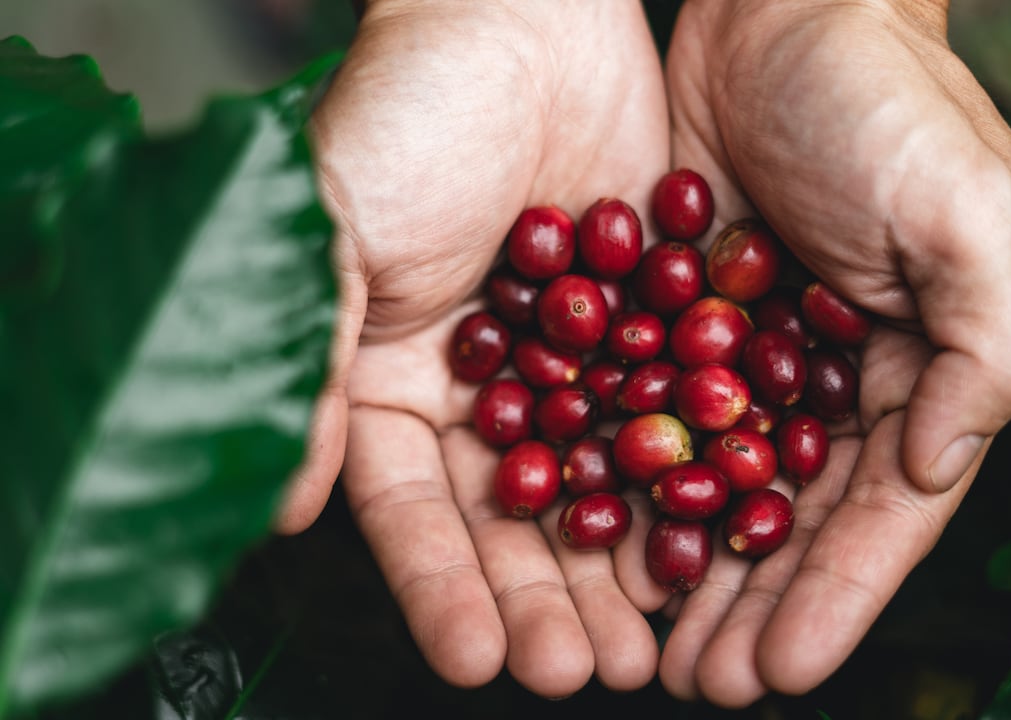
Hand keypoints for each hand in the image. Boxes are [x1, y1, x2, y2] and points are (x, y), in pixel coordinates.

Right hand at [276, 0, 672, 695]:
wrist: (523, 19)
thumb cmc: (408, 112)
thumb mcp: (338, 231)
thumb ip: (312, 363)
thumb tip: (276, 506)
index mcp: (389, 386)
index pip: (410, 511)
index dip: (439, 587)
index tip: (475, 661)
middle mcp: (477, 393)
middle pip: (510, 519)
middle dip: (542, 599)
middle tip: (582, 672)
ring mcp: (564, 367)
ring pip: (595, 485)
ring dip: (620, 565)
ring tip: (650, 643)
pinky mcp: (642, 331)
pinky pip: (666, 418)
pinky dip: (688, 478)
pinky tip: (713, 537)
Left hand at [657, 0, 1010, 704]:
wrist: (779, 8)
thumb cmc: (889, 99)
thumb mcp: (969, 213)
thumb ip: (981, 349)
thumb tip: (931, 470)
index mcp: (917, 369)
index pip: (883, 509)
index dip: (839, 595)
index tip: (785, 670)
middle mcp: (834, 378)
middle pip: (793, 518)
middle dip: (754, 605)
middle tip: (704, 683)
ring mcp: (749, 355)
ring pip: (716, 485)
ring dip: (687, 568)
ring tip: (650, 647)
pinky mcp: (676, 320)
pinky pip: (651, 415)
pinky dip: (627, 478)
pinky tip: (594, 536)